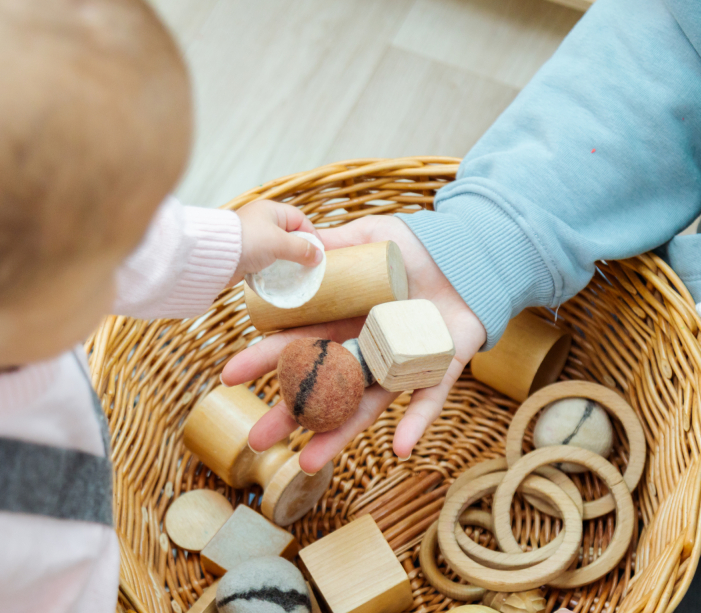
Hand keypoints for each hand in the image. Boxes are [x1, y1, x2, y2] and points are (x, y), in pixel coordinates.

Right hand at [221, 215, 485, 472]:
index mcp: (343, 321)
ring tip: (308, 464)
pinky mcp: (437, 368)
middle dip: (289, 414)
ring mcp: (399, 364)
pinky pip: (426, 399)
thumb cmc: (416, 247)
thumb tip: (294, 241)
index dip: (265, 360)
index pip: (297, 345)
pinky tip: (400, 447)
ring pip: (364, 406)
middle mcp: (366, 349)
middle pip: (322, 388)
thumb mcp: (370, 236)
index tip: (230, 377)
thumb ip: (336, 242)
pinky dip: (415, 423)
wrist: (470, 254)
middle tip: (256, 440)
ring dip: (338, 435)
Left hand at [229, 201, 322, 286]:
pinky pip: (268, 259)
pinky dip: (276, 267)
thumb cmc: (248, 242)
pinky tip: (281, 275)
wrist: (214, 257)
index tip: (319, 252)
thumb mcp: (279, 243)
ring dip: (289, 260)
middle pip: (291, 234)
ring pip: (280, 248)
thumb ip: (301, 249)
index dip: (312, 234)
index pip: (300, 219)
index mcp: (271, 211)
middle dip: (301, 249)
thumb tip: (318, 257)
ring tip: (297, 272)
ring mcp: (255, 238)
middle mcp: (263, 221)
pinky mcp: (248, 253)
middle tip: (310, 263)